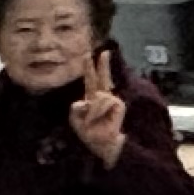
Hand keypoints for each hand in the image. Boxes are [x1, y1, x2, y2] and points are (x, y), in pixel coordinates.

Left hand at [69, 53, 128, 168]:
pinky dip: (97, 112)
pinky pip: (104, 101)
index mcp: (92, 99)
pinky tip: (100, 119)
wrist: (100, 142)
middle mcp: (103, 96)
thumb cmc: (89, 131)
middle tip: (104, 52)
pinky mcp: (118, 104)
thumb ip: (76, 106)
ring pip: (98, 96)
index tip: (89, 55)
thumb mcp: (75, 119)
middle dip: (103, 65)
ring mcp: (112, 100)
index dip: (90, 68)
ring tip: (92, 122)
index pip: (91, 81)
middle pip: (102, 77)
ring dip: (92, 111)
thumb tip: (89, 99)